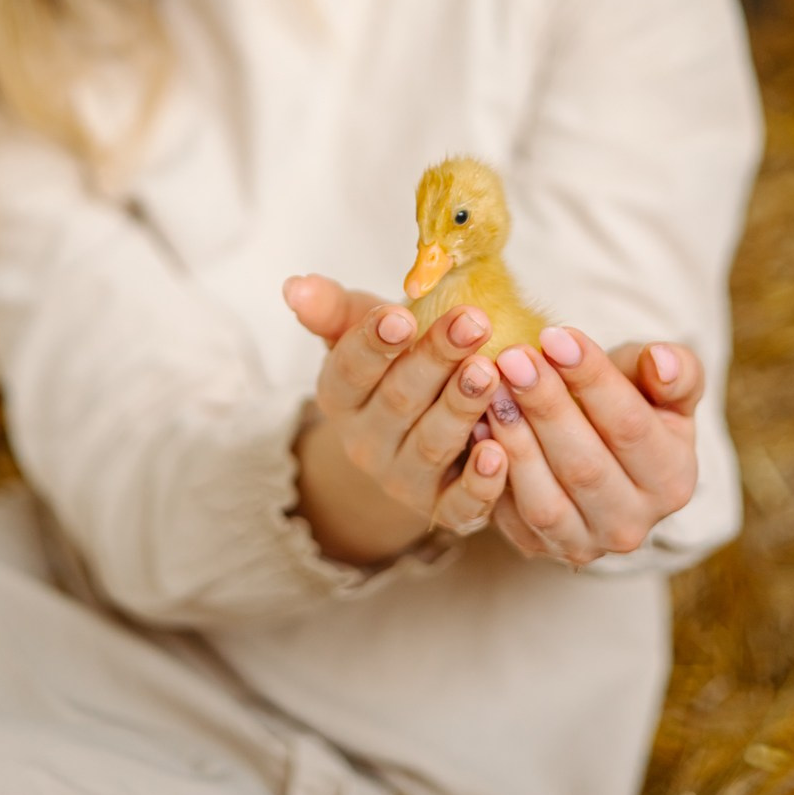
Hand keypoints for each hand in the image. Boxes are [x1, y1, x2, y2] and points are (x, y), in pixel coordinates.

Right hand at [283, 274, 510, 561]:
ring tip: (489, 372)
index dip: (375, 342)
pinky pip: (458, 505)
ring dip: (460, 408)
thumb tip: (294, 285)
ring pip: (430, 444)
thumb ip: (331, 308)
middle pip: (398, 400)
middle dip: (436, 360)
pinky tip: (498, 454)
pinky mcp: (442, 509)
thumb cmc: (393, 366)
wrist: (411, 436)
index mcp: (339, 396)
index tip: (402, 315)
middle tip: (472, 324)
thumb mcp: (360, 330)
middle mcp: (364, 443)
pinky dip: (479, 484)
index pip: (351, 368)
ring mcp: (402, 479)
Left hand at [482, 325, 701, 567]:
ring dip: (514, 440)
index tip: (555, 335)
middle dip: (544, 405)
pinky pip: (510, 517)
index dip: (591, 378)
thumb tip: (662, 361)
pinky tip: (477, 425)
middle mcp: (633, 524)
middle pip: (584, 465)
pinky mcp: (539, 548)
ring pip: (545, 499)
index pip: (630, 426)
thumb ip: (675, 370)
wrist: (599, 448)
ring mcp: (585, 543)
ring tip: (491, 387)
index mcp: (673, 480)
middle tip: (511, 356)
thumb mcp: (661, 383)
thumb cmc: (633, 403)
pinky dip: (490, 473)